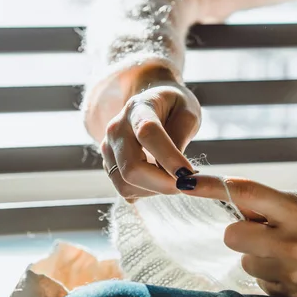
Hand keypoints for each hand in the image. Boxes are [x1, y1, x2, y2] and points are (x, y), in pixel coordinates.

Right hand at [100, 66, 201, 200]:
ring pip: (126, 184)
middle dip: (162, 184)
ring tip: (173, 178)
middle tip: (187, 184)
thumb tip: (178, 171)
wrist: (152, 104)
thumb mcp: (187, 112)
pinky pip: (125, 189)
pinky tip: (160, 179)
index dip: (168, 157)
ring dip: (155, 190)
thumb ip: (182, 137)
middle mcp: (116, 128)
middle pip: (131, 168)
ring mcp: (108, 148)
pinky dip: (146, 192)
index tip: (188, 174)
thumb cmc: (174, 107)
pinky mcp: (108, 164)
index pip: (148, 134)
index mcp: (138, 108)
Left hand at [176, 175, 296, 296]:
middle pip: (232, 235)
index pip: (245, 193)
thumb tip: (225, 196)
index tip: (187, 181)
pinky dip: (269, 275)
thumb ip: (266, 203)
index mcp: (296, 211)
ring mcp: (291, 272)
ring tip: (284, 252)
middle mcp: (293, 242)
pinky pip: (259, 282)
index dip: (212, 186)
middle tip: (262, 231)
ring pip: (245, 261)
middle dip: (241, 233)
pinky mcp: (289, 295)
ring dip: (258, 256)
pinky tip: (289, 269)